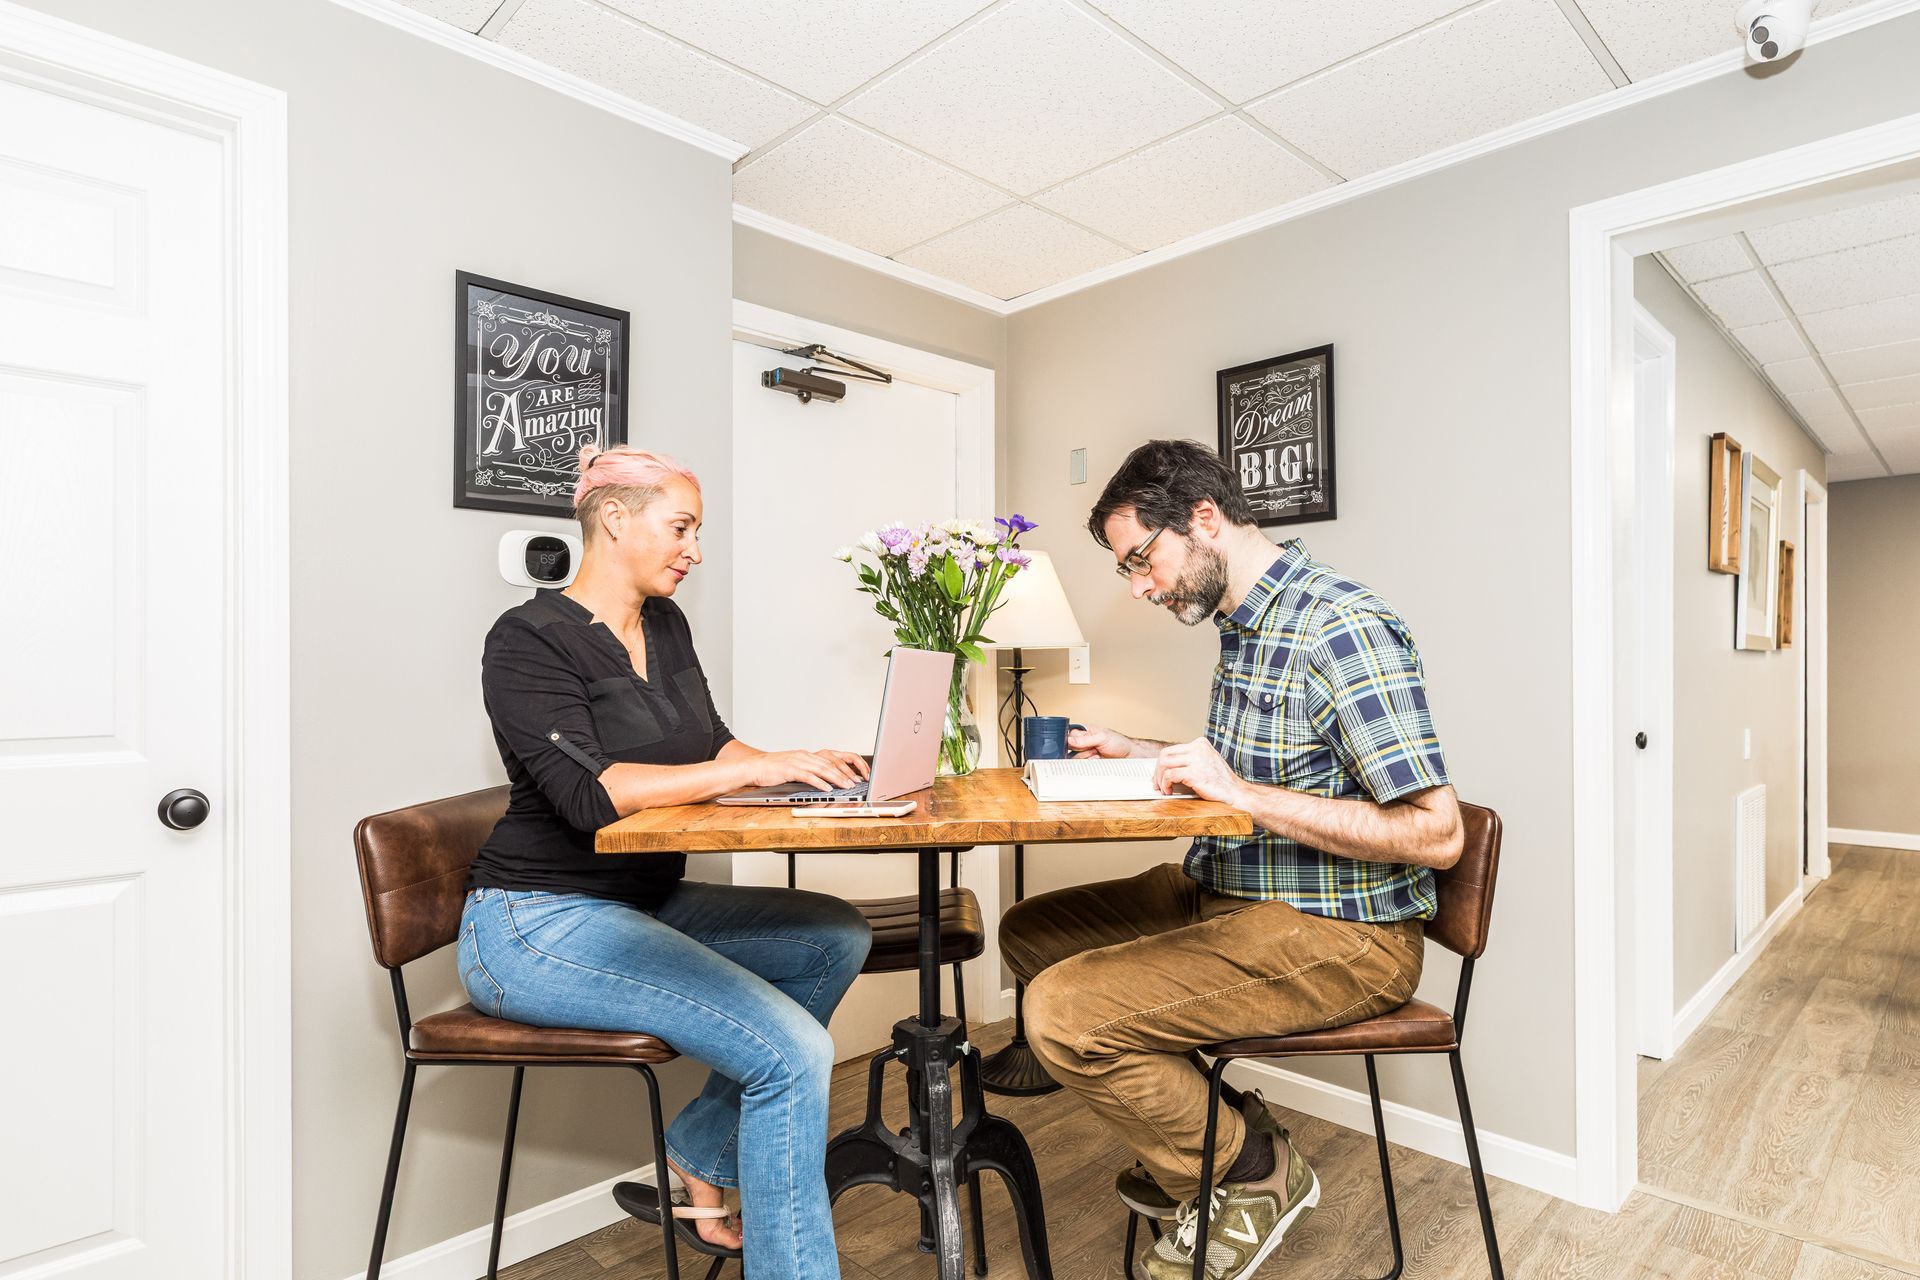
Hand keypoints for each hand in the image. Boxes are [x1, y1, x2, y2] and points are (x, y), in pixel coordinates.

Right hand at [749, 749, 866, 791]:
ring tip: (847, 786)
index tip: (857, 774)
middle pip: (830, 763)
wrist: (754, 767)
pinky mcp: (789, 770)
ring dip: (837, 778)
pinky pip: (808, 776)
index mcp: (807, 755)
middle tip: (856, 782)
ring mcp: (797, 761)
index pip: (832, 758)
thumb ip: (808, 770)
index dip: (846, 766)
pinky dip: (819, 782)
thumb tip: (825, 780)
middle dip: (845, 773)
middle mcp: (805, 756)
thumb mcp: (794, 767)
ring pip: (822, 769)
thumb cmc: (773, 769)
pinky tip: (827, 788)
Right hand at [1066, 725, 1133, 758]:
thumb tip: (1070, 740)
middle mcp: (1081, 743)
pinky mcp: (1087, 764)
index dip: (1073, 741)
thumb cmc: (1118, 742)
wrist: (1128, 756)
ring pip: (1074, 759)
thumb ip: (1085, 739)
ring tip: (1097, 754)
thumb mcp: (1102, 737)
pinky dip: (1089, 764)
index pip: (1068, 736)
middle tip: (1094, 748)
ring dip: (1086, 757)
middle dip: (1082, 750)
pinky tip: (1097, 760)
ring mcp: (1084, 754)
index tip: (1081, 744)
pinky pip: (1080, 767)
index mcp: (1083, 732)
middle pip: (1069, 749)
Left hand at [1153, 737, 1247, 804]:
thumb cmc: (1222, 783)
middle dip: (1157, 771)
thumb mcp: (1206, 764)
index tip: (1159, 775)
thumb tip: (1168, 769)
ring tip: (1163, 789)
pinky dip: (1165, 784)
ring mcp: (1196, 759)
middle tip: (1157, 783)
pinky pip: (1169, 775)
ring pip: (1164, 764)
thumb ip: (1190, 761)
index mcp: (1200, 744)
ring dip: (1159, 778)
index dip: (1162, 764)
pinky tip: (1169, 791)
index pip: (1172, 749)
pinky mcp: (1194, 773)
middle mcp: (1198, 748)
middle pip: (1165, 754)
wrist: (1236, 793)